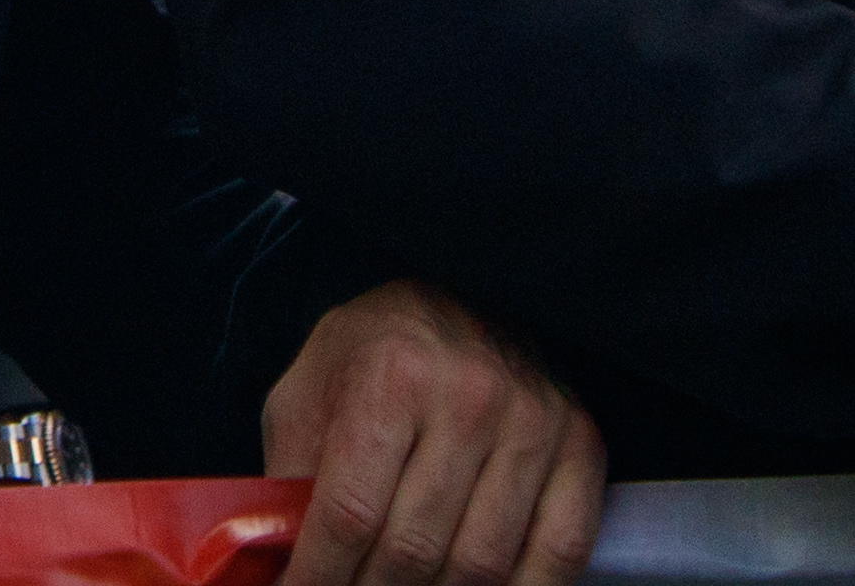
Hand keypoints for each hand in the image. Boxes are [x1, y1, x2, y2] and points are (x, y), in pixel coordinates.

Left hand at [262, 279, 604, 585]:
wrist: (459, 296)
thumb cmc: (372, 354)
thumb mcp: (308, 393)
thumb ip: (289, 474)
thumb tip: (274, 565)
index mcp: (390, 373)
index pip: (349, 514)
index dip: (318, 579)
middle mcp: (468, 393)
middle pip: (412, 550)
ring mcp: (532, 420)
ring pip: (480, 565)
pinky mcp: (580, 442)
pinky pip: (559, 552)